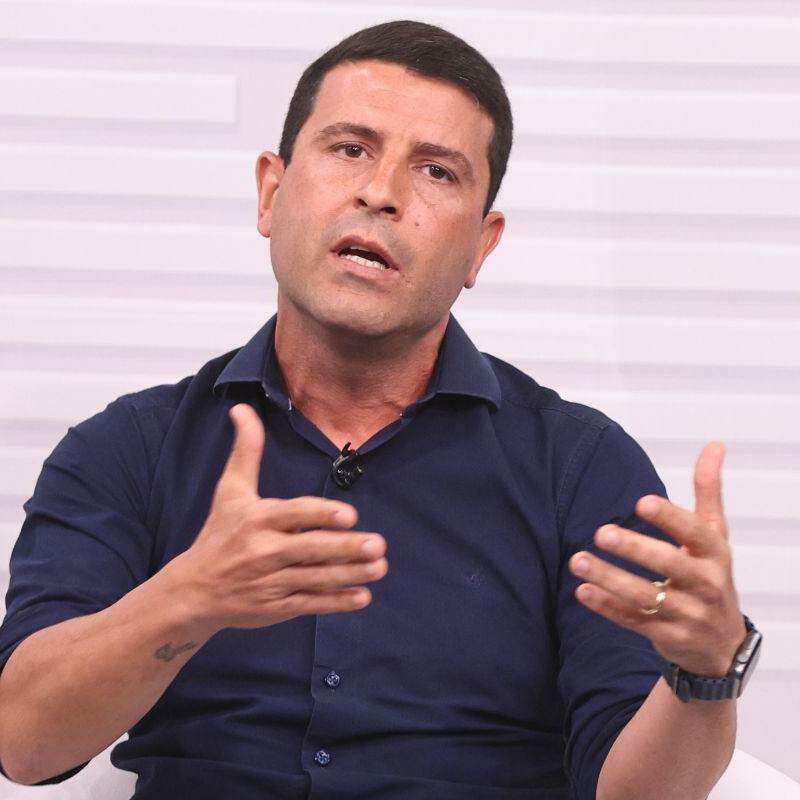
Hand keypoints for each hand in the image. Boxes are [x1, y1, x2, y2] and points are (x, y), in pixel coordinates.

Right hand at [172, 403, 387, 633]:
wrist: (193, 591)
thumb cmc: (218, 533)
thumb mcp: (229, 490)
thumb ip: (246, 450)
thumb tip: (242, 407)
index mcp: (256, 520)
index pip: (294, 515)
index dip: (321, 515)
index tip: (350, 516)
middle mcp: (263, 551)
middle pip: (310, 549)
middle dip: (346, 548)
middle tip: (379, 544)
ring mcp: (270, 582)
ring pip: (315, 578)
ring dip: (350, 574)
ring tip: (380, 567)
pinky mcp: (276, 608)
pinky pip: (310, 604)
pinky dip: (337, 602)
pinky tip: (363, 596)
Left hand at [568, 441, 746, 676]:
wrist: (722, 645)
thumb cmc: (711, 575)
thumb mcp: (716, 534)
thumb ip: (708, 490)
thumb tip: (714, 444)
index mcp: (715, 554)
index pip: (694, 533)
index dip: (670, 518)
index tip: (642, 501)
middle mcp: (704, 584)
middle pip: (668, 565)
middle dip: (635, 548)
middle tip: (601, 532)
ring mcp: (686, 615)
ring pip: (645, 597)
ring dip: (609, 578)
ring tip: (577, 560)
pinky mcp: (667, 637)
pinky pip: (634, 623)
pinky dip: (607, 608)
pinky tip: (582, 591)